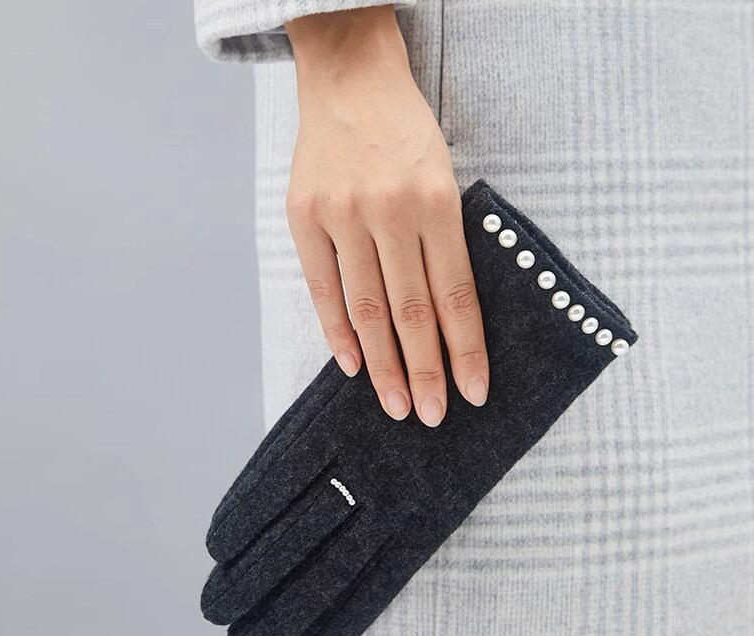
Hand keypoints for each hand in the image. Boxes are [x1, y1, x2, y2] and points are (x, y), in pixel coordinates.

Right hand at [284, 7, 488, 426]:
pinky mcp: (304, 217)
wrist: (349, 79)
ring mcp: (342, 215)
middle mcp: (389, 210)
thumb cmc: (405, 133)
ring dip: (383, 364)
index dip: (466, 350)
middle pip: (412, 311)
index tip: (473, 393)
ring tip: (397, 403)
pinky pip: (323, 287)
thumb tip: (443, 321)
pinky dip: (337, 331)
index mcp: (438, 201)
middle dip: (425, 370)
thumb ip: (443, 244)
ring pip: (368, 308)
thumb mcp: (445, 177)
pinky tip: (351, 365)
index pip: (456, 295)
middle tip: (432, 414)